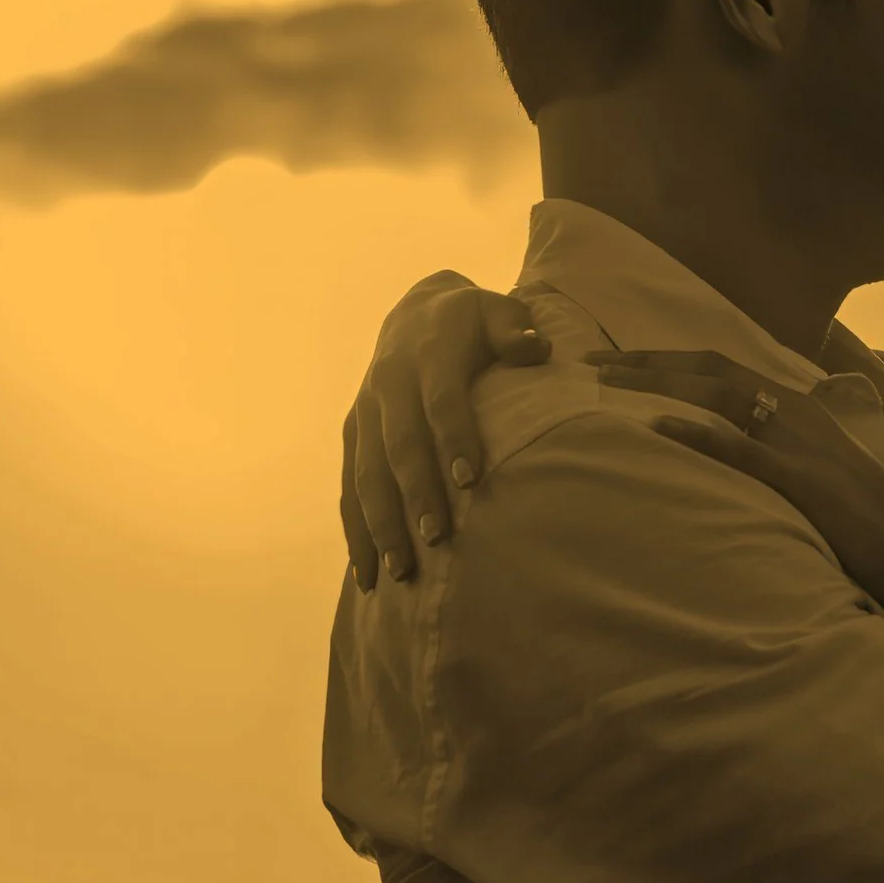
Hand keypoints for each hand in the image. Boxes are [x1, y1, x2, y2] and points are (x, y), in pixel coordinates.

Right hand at [341, 271, 551, 589]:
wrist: (414, 313)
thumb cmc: (471, 322)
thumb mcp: (497, 309)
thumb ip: (514, 328)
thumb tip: (535, 348)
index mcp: (427, 354)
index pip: (440, 399)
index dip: (454, 437)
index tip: (471, 480)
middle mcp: (388, 383)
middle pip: (400, 444)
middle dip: (416, 493)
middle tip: (437, 538)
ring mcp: (364, 411)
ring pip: (367, 473)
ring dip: (382, 522)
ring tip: (400, 569)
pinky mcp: (352, 433)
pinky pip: (348, 487)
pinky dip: (356, 531)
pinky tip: (367, 574)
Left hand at [590, 348, 883, 706]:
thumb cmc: (870, 532)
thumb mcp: (817, 479)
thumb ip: (775, 458)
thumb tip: (727, 452)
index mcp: (801, 409)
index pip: (725, 367)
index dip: (668, 359)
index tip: (617, 360)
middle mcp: (800, 413)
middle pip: (712, 367)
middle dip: (647, 359)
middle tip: (588, 361)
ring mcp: (803, 446)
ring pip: (722, 393)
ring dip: (659, 382)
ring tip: (605, 381)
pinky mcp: (808, 485)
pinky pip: (745, 451)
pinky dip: (700, 434)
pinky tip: (658, 427)